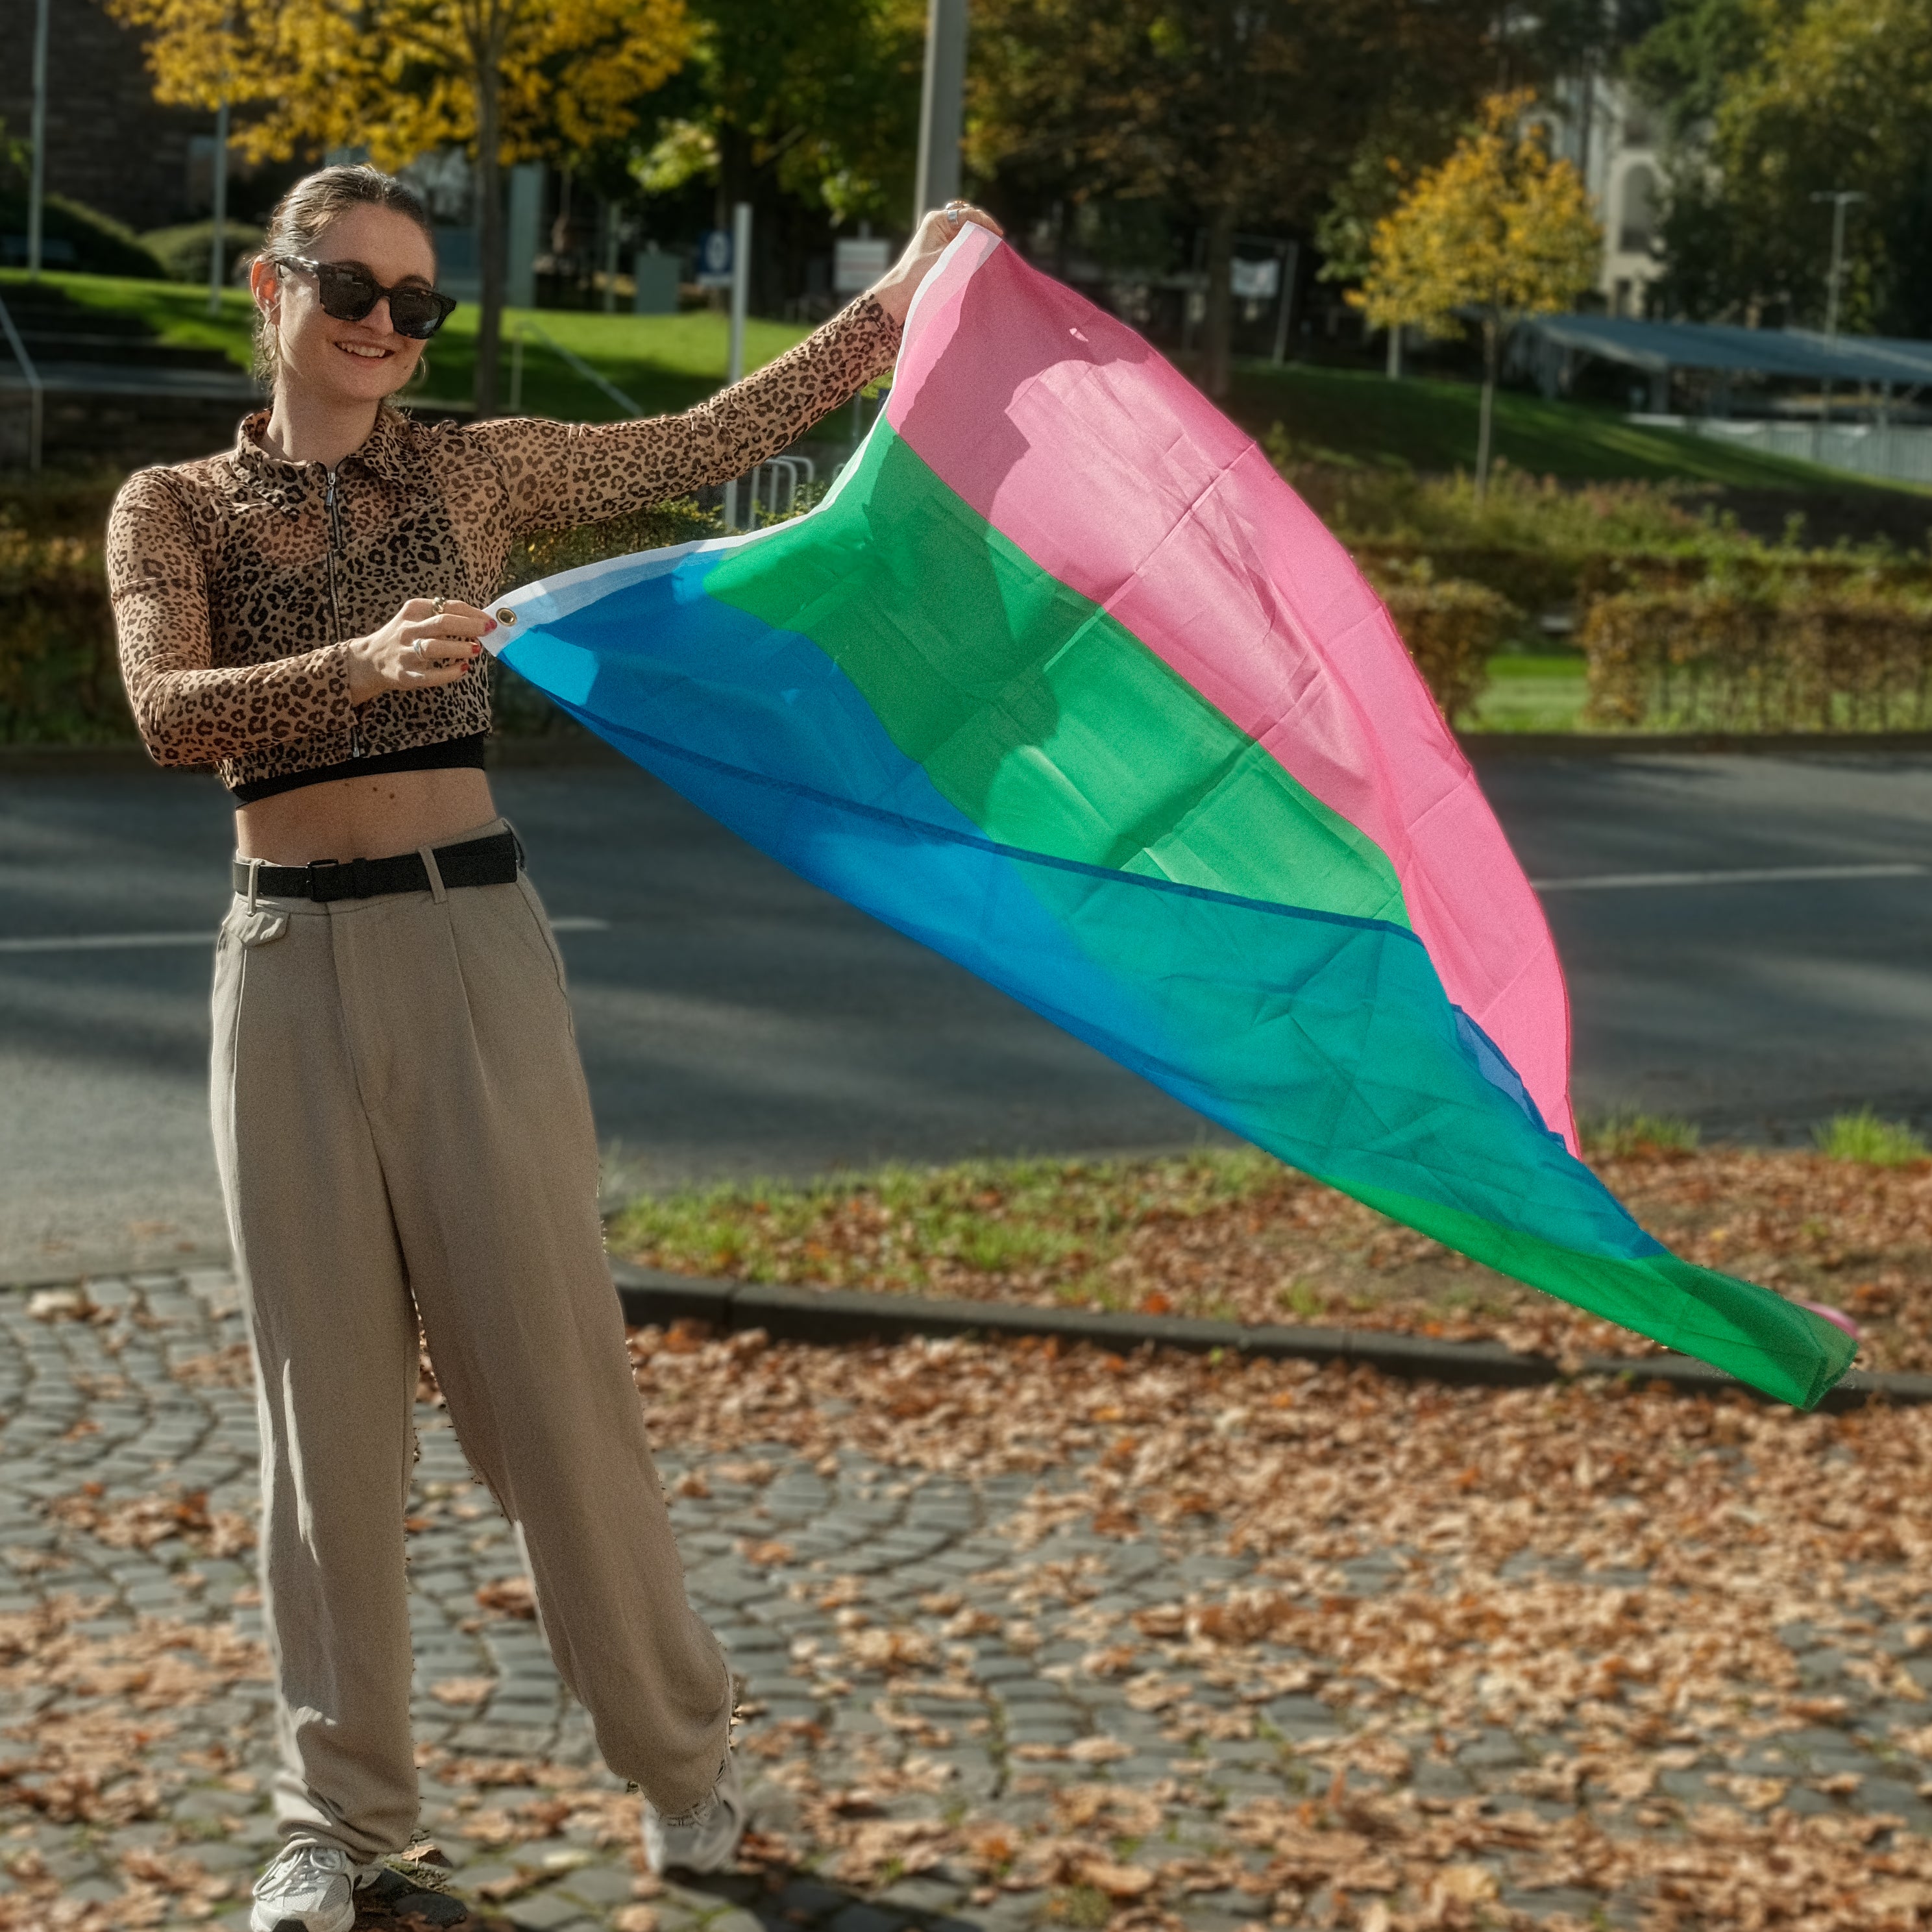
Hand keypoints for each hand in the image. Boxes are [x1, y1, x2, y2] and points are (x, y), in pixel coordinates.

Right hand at [345, 597, 492, 705]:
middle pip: (442, 623)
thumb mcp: (416, 618)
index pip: (446, 606)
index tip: (489, 620)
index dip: (471, 613)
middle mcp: (408, 629)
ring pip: (434, 647)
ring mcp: (405, 652)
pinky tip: (463, 669)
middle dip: (469, 626)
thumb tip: (480, 619)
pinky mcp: (406, 674)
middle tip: (488, 630)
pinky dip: (449, 673)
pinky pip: (430, 675)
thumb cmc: (403, 637)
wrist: (370, 660)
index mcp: (413, 610)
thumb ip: (442, 616)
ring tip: (476, 649)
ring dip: (458, 648)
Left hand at [870, 202, 1004, 323]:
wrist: (902, 294)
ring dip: (979, 241)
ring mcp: (941, 237)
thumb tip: (988, 239)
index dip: (986, 223)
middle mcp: (940, 225)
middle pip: (969, 221)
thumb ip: (968, 246)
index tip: (999, 234)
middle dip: (984, 230)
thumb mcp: (948, 258)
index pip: (968, 214)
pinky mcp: (943, 250)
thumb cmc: (920, 275)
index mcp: (937, 219)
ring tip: (991, 250)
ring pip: (967, 233)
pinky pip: (963, 245)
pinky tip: (981, 258)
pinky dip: (972, 250)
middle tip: (998, 243)